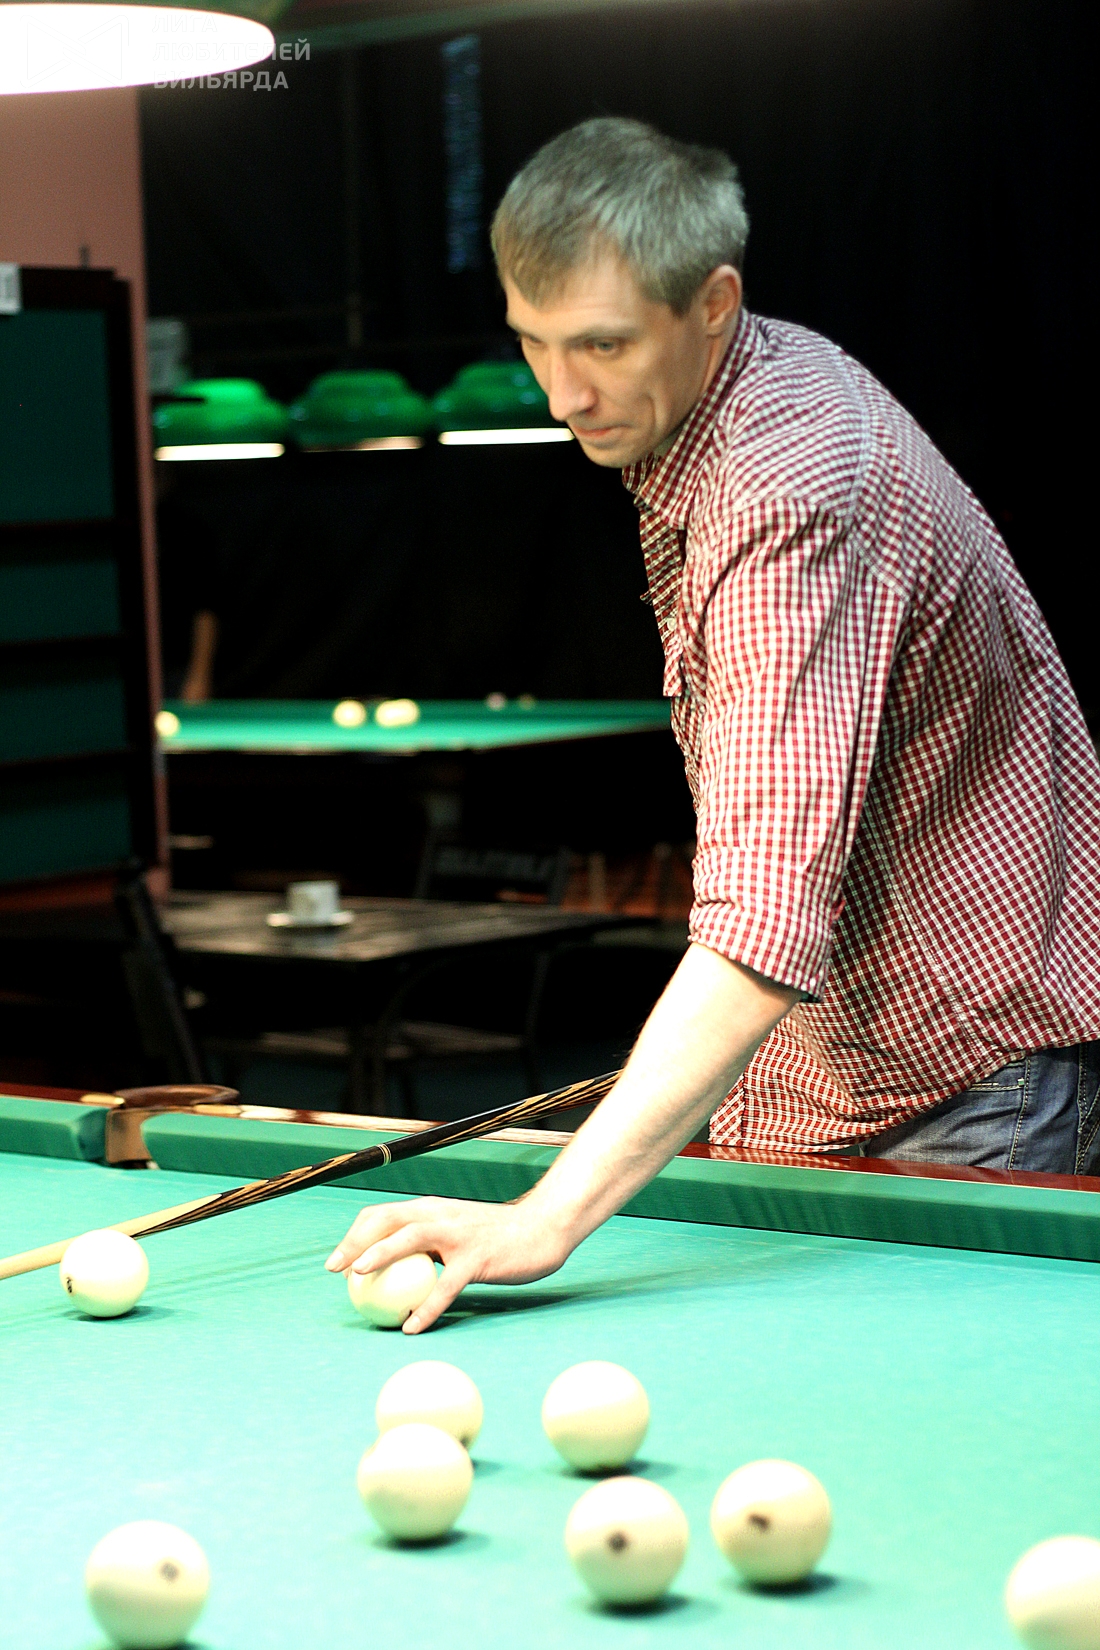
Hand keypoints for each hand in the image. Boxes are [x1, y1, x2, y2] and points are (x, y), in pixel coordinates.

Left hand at [324, 1195, 571, 1332]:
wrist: (541, 1231)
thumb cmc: (496, 1239)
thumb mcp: (456, 1233)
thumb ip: (428, 1245)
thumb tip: (394, 1272)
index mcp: (431, 1210)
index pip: (383, 1214)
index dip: (355, 1234)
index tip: (338, 1260)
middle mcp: (439, 1216)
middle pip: (387, 1221)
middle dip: (355, 1242)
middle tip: (335, 1271)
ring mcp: (458, 1236)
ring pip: (409, 1241)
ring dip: (380, 1256)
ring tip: (359, 1279)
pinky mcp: (477, 1259)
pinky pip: (444, 1287)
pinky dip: (425, 1308)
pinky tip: (412, 1327)